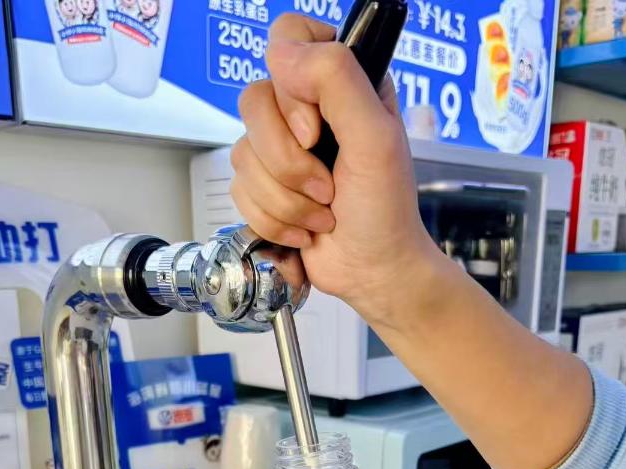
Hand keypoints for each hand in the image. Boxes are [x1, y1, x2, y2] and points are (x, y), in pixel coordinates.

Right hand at [230, 14, 441, 334]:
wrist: (374, 272)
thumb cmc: (386, 211)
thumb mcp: (377, 136)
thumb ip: (336, 79)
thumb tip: (282, 54)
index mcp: (339, 81)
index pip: (287, 39)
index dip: (290, 88)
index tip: (315, 130)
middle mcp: (306, 108)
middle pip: (254, 103)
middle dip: (289, 162)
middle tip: (328, 186)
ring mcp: (281, 148)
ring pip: (243, 154)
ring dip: (286, 199)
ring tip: (323, 213)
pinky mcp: (264, 187)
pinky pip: (239, 191)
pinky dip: (274, 220)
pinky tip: (305, 229)